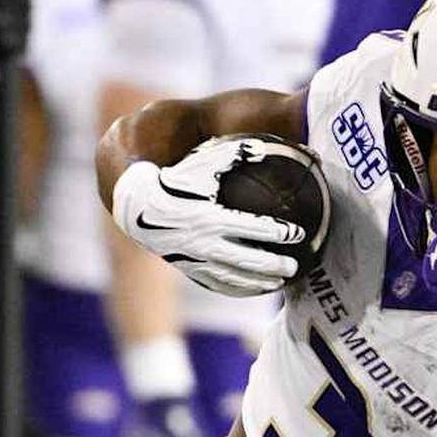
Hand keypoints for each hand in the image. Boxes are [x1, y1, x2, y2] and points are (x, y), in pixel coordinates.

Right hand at [112, 137, 304, 296]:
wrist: (137, 205)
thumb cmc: (176, 178)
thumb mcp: (202, 163)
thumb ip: (234, 153)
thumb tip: (264, 146)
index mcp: (212, 217)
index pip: (254, 228)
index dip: (280, 232)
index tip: (299, 234)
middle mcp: (205, 242)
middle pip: (249, 259)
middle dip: (275, 264)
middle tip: (296, 266)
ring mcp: (196, 259)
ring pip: (235, 276)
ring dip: (260, 280)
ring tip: (281, 282)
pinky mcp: (188, 268)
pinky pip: (216, 283)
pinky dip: (237, 288)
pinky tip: (253, 289)